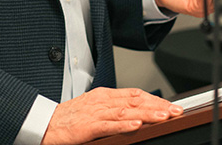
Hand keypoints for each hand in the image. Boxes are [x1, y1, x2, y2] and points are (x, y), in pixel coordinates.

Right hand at [40, 87, 182, 144]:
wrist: (44, 124)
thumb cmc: (68, 119)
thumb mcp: (93, 109)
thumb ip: (113, 110)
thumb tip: (135, 113)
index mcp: (104, 96)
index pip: (135, 95)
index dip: (155, 100)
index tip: (172, 106)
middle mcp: (102, 101)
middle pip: (135, 101)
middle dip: (158, 106)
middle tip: (176, 111)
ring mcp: (95, 113)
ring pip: (126, 111)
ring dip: (147, 114)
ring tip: (164, 116)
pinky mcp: (88, 126)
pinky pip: (109, 125)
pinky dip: (124, 124)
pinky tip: (137, 124)